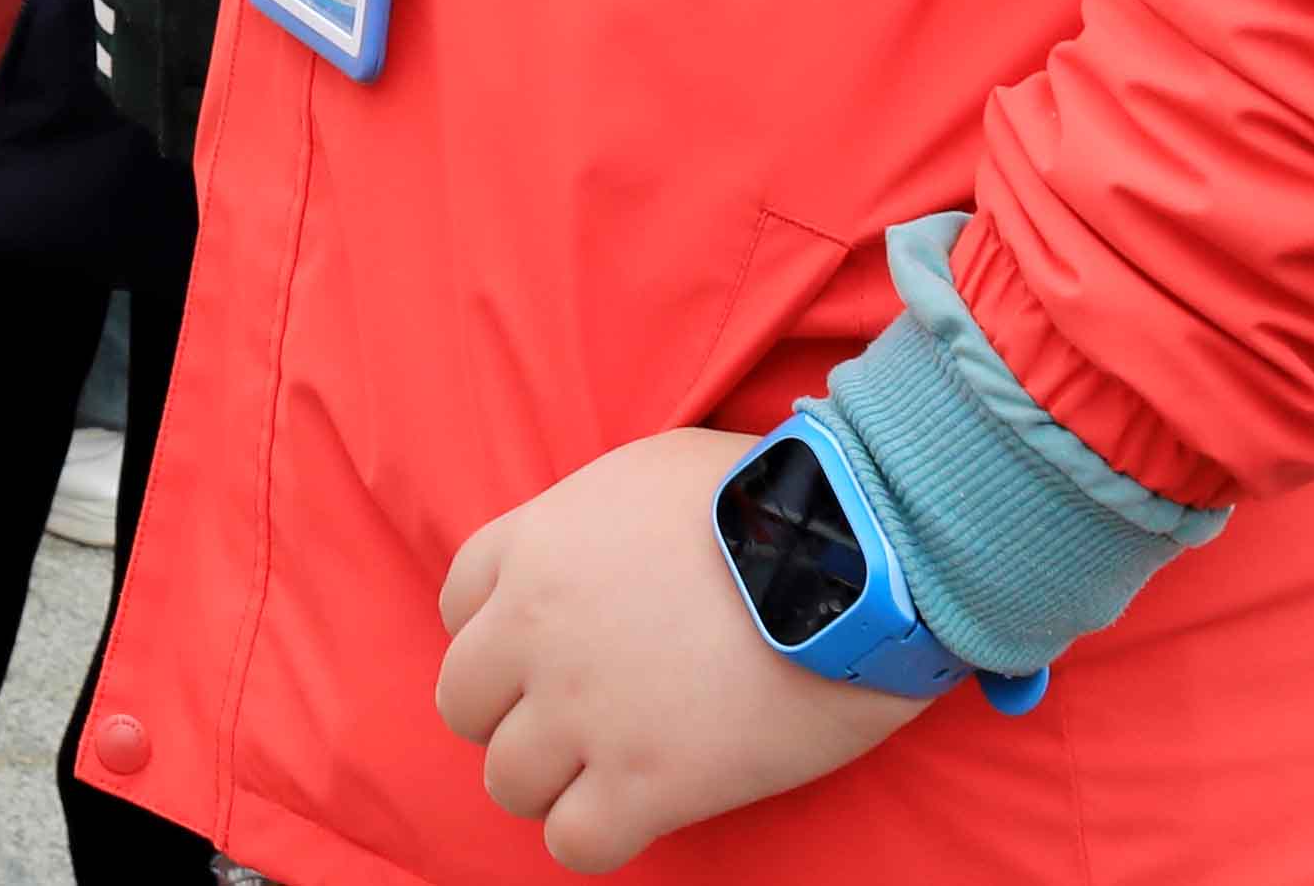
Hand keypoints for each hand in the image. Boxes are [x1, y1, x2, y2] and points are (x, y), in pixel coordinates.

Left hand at [432, 431, 927, 872]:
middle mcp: (535, 630)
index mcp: (535, 547)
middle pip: (465, 703)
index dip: (500, 638)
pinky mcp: (646, 781)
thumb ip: (599, 518)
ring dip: (550, 784)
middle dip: (511, 716)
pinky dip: (597, 837)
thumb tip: (608, 549)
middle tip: (576, 720)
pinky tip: (641, 815)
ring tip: (610, 774)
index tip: (544, 653)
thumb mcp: (652, 470)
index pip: (458, 606)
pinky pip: (576, 842)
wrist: (855, 555)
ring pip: (508, 781)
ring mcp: (584, 710)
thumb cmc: (773, 501)